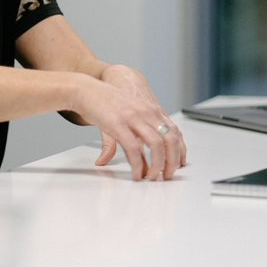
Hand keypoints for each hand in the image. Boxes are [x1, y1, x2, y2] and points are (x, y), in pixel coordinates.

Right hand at [74, 66, 186, 180]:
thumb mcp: (123, 118)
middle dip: (172, 161)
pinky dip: (138, 164)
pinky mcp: (119, 124)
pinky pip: (134, 148)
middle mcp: (147, 113)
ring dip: (157, 165)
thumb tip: (122, 157)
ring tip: (152, 177)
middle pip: (170, 139)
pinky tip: (136, 173)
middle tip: (167, 176)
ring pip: (156, 145)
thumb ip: (127, 138)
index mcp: (151, 110)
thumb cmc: (105, 102)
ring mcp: (134, 118)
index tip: (179, 165)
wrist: (86, 89)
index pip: (175, 131)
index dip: (180, 150)